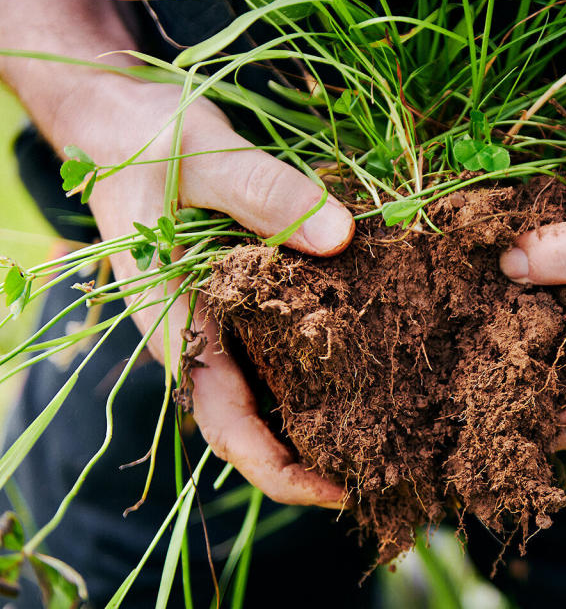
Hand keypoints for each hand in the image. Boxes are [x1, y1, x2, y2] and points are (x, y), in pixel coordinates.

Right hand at [66, 74, 353, 504]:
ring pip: (271, 389)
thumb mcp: (205, 155)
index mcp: (173, 322)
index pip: (224, 421)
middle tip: (391, 462)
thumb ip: (264, 193)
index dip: (278, 467)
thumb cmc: (150, 137)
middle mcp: (198, 335)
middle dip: (313, 454)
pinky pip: (282, 344)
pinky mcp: (242, 299)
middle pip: (253, 422)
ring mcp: (220, 322)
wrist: (124, 123)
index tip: (339, 486)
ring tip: (395, 425)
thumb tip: (342, 236)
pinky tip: (376, 356)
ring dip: (323, 414)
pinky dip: (323, 360)